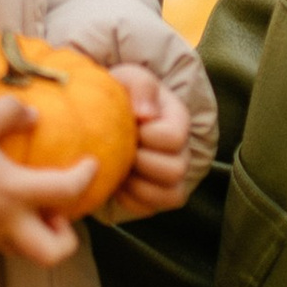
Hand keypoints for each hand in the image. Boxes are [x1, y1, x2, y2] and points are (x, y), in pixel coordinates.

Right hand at [0, 95, 98, 268]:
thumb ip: (9, 112)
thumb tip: (34, 116)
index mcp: (12, 193)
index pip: (67, 192)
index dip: (87, 177)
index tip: (91, 163)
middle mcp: (6, 223)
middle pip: (54, 253)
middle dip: (67, 238)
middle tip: (59, 212)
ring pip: (28, 252)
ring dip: (39, 234)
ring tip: (31, 206)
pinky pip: (2, 244)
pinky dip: (13, 230)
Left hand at [107, 64, 195, 219]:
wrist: (104, 115)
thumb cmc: (120, 94)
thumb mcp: (128, 77)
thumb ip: (141, 86)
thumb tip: (146, 114)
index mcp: (178, 120)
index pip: (175, 138)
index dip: (149, 136)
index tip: (132, 127)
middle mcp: (181, 150)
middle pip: (176, 170)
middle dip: (142, 163)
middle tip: (123, 151)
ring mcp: (170, 176)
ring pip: (170, 196)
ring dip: (139, 186)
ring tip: (121, 170)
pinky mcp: (155, 195)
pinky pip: (150, 209)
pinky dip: (131, 199)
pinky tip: (117, 183)